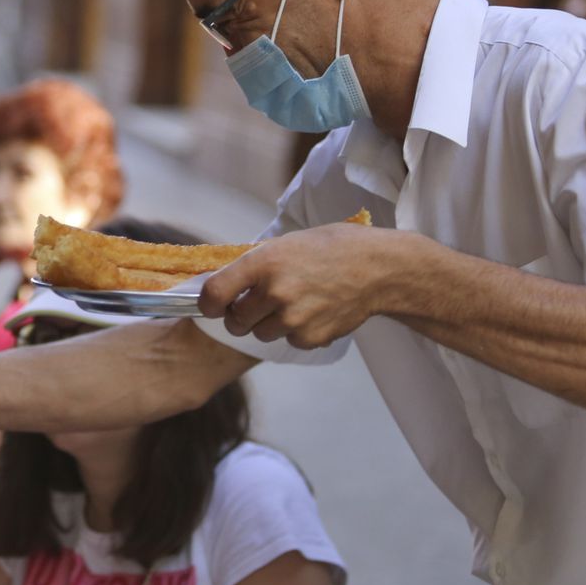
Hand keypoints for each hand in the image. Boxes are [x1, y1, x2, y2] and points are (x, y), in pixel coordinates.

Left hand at [199, 223, 404, 349]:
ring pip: (260, 333)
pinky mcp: (310, 338)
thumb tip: (222, 285)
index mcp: (263, 262)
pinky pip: (288, 341)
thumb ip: (254, 265)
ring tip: (292, 303)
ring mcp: (293, 318)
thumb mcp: (286, 244)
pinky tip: (313, 311)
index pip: (214, 294)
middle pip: (235, 321)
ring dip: (268, 323)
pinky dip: (295, 331)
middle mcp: (275, 292)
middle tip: (254, 305)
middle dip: (239, 315)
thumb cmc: (331, 249)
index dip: (207, 304)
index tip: (212, 305)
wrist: (378, 269)